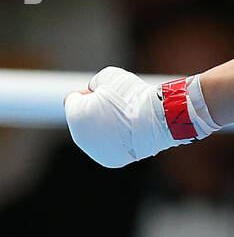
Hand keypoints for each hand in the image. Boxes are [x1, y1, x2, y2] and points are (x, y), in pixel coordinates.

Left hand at [64, 66, 198, 167]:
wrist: (156, 119)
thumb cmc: (132, 96)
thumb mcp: (107, 77)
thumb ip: (94, 85)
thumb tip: (95, 94)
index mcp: (75, 115)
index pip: (73, 100)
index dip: (90, 93)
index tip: (106, 93)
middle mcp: (80, 137)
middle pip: (82, 119)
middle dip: (94, 112)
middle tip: (118, 107)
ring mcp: (94, 151)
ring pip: (94, 135)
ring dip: (104, 127)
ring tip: (126, 119)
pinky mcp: (109, 160)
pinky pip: (107, 146)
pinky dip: (115, 140)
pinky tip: (128, 132)